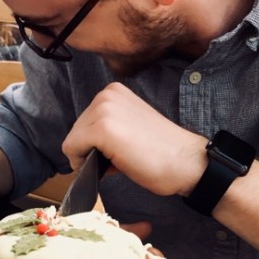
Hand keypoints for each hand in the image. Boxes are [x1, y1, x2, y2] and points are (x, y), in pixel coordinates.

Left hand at [62, 83, 206, 196]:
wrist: (186, 162)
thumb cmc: (163, 152)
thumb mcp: (129, 127)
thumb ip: (107, 128)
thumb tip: (85, 146)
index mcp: (113, 91)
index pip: (84, 123)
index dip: (97, 144)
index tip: (122, 150)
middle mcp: (106, 94)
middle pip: (75, 132)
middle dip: (92, 151)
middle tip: (124, 158)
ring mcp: (104, 109)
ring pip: (73, 142)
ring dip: (91, 159)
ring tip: (122, 160)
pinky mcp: (102, 129)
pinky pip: (72, 151)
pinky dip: (85, 165)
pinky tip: (114, 166)